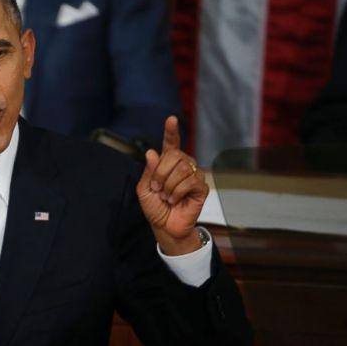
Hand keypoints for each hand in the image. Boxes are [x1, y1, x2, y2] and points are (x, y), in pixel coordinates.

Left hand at [136, 116, 208, 255]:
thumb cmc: (155, 208)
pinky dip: (177, 192)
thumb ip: (148, 172)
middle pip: (174, 155)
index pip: (171, 144)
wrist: (165, 226)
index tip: (171, 119)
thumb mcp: (144, 189)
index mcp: (168, 163)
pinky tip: (175, 200)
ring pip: (182, 168)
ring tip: (166, 197)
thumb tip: (152, 152)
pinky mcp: (202, 187)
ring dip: (168, 185)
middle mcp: (183, 165)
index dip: (171, 131)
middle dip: (160, 173)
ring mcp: (194, 175)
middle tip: (157, 189)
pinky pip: (189, 181)